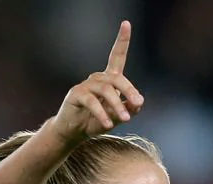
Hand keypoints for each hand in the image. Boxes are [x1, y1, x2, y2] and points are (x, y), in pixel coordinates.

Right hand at [50, 20, 144, 143]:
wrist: (74, 132)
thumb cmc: (95, 121)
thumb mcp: (116, 117)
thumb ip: (128, 109)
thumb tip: (138, 102)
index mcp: (109, 79)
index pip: (117, 56)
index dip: (122, 40)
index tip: (126, 23)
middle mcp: (98, 79)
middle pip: (116, 78)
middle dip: (129, 90)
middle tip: (138, 103)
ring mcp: (86, 85)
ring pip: (106, 90)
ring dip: (117, 105)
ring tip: (125, 119)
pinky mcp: (76, 94)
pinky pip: (92, 102)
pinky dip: (102, 113)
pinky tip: (108, 124)